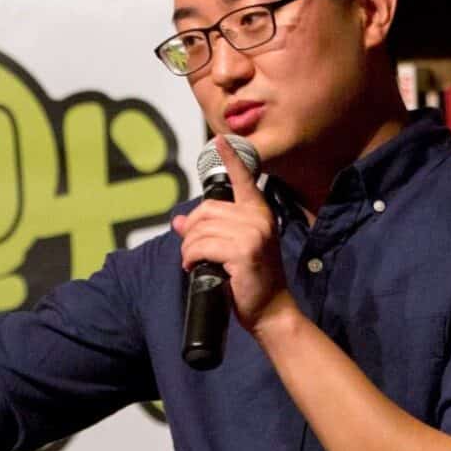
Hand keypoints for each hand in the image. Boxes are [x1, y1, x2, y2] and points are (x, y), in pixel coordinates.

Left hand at [171, 136, 297, 340]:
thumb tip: (179, 221)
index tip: (220, 140)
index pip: (244, 178)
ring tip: (195, 262)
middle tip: (192, 251)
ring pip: (200, 229)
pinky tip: (196, 268)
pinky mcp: (243, 250)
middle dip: (191, 230)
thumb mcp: (231, 248)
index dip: (231, 158)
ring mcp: (252, 233)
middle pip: (207, 209)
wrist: (271, 309)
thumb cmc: (251, 279)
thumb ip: (210, 230)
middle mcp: (258, 217)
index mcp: (259, 212)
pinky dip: (191, 258)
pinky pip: (201, 246)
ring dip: (189, 248)